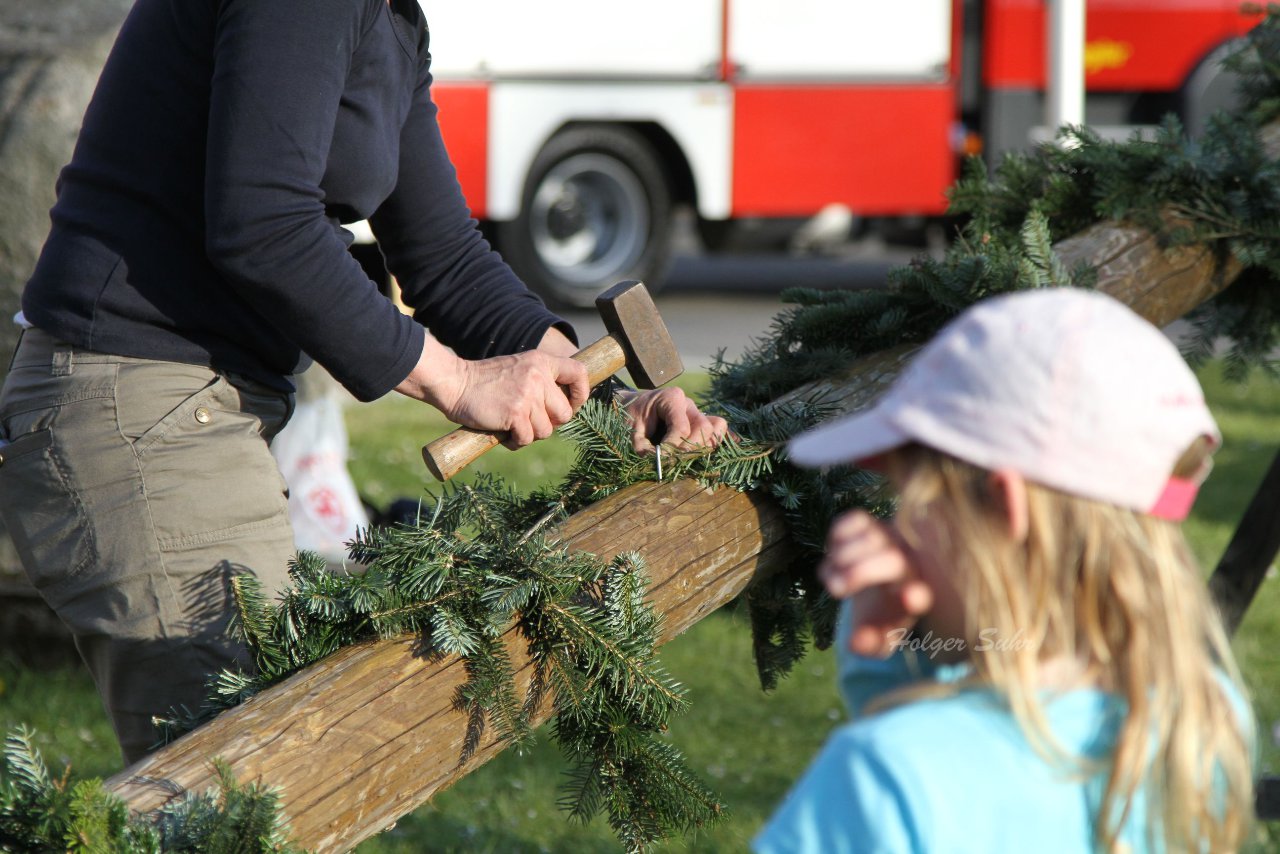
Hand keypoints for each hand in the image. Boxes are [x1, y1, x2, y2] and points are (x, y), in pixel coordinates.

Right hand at [396, 332, 588, 447]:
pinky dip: (515, 442)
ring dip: (529, 434)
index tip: (570, 406)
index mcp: (541, 361)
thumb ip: (541, 381)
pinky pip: (527, 439)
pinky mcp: (516, 413)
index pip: (579, 373)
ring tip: (511, 425)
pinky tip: (503, 432)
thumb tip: (564, 410)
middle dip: (550, 423)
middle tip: (529, 421)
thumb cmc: (485, 382)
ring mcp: (528, 394)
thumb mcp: (518, 369)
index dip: (580, 394)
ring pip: (546, 431)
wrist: (454, 383)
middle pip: (564, 413)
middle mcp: (539, 376)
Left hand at [620, 387, 729, 453]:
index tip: (661, 459)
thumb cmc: (630, 416)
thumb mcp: (630, 430)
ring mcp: (696, 411)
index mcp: (671, 398)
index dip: (673, 447)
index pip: (682, 426)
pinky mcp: (700, 421)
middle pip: (703, 427)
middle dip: (690, 448)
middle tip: (674, 461)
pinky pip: (719, 428)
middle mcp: (688, 404)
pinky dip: (718, 440)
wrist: (631, 406)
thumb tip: (659, 463)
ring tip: (687, 458)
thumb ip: (642, 447)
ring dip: (704, 446)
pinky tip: (715, 455)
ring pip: (715, 427)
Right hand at [819, 511, 932, 657]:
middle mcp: (909, 563)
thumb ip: (870, 646)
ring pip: (869, 536)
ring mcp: (891, 540)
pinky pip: (854, 520)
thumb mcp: (877, 639)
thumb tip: (856, 643)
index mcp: (916, 596)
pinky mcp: (872, 523)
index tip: (911, 597)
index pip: (923, 594)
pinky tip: (833, 556)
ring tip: (833, 581)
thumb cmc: (880, 616)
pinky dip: (837, 537)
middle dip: (860, 572)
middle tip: (836, 591)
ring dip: (842, 559)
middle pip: (891, 559)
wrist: (879, 586)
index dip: (917, 596)